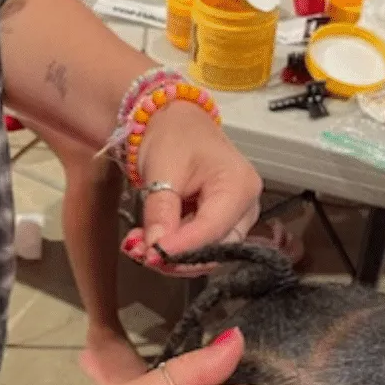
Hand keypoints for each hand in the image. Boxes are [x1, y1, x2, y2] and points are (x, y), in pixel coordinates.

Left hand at [121, 101, 262, 276]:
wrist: (177, 125)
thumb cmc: (175, 137)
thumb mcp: (162, 170)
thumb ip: (161, 211)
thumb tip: (156, 248)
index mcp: (239, 185)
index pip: (212, 229)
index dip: (181, 248)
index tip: (150, 255)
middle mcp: (246, 207)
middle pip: (214, 248)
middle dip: (176, 258)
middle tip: (139, 253)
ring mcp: (237, 219)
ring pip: (206, 254)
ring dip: (172, 258)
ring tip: (138, 247)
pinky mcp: (222, 226)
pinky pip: (200, 248)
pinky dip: (174, 251)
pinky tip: (150, 243)